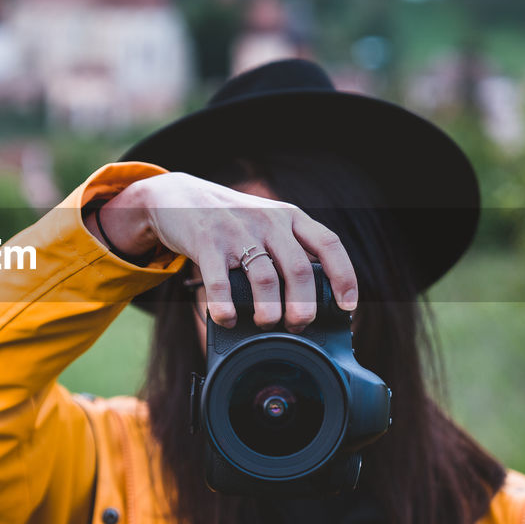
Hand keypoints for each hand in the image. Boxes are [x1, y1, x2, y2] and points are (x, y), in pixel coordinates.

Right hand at [91, 172, 357, 329]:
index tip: (347, 306)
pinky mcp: (206, 241)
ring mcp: (237, 230)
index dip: (344, 276)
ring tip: (266, 324)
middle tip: (298, 326)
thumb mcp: (264, 223)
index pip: (328, 244)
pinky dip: (225, 307)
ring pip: (265, 278)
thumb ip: (286, 250)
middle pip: (299, 269)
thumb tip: (308, 302)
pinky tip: (227, 319)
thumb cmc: (229, 221)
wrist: (177, 197)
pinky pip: (220, 282)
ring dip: (269, 310)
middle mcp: (267, 220)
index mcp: (289, 217)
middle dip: (303, 306)